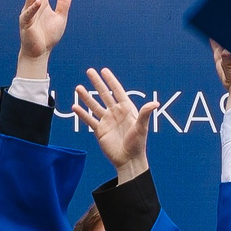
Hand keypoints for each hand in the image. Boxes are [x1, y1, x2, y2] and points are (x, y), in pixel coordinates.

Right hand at [17, 0, 71, 74]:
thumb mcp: (60, 18)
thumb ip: (63, 5)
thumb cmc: (48, 36)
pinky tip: (38, 1)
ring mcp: (28, 14)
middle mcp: (32, 5)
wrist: (40, 52)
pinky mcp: (26, 24)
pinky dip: (33, 8)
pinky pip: (29, 14)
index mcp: (40, 2)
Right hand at [73, 67, 149, 182]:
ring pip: (94, 105)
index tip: (104, 70)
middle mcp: (115, 113)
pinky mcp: (99, 130)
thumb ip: (145, 114)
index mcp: (126, 109)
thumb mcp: (142, 127)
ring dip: (86, 97)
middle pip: (104, 95)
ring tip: (78, 88)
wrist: (128, 160)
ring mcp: (107, 121)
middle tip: (89, 71)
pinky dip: (82, 114)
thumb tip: (155, 103)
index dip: (111, 80)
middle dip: (97, 83)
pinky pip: (89, 120)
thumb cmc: (138, 144)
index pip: (117, 91)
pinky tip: (75, 107)